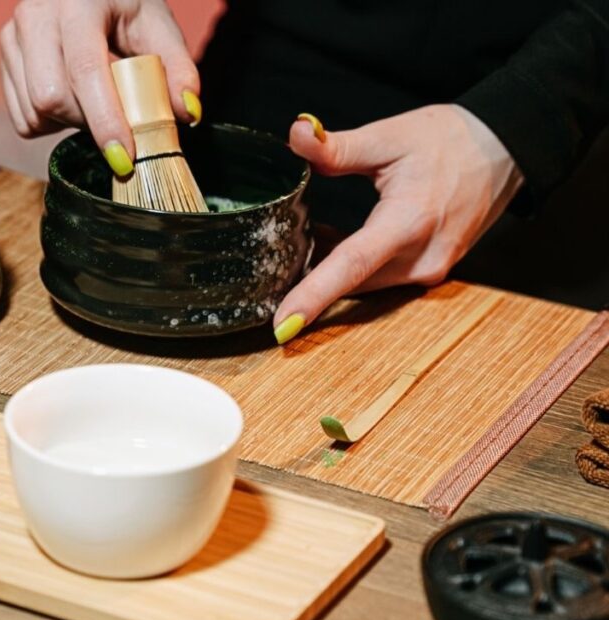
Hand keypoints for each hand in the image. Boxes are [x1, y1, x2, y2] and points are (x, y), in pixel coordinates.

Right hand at [0, 0, 201, 174]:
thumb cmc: (124, 4)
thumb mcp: (157, 25)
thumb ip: (178, 68)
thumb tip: (187, 113)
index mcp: (77, 4)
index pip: (85, 71)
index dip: (104, 119)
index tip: (124, 157)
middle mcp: (36, 16)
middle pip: (51, 98)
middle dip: (86, 121)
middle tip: (114, 114)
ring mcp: (12, 36)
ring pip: (34, 113)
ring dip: (68, 123)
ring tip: (91, 99)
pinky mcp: (4, 57)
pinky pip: (23, 118)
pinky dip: (50, 123)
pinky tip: (70, 98)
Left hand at [272, 105, 523, 344]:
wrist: (505, 149)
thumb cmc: (449, 139)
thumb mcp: (389, 136)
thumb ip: (338, 146)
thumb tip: (297, 134)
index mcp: (409, 221)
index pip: (351, 265)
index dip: (313, 296)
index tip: (283, 325)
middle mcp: (422, 257)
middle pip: (350, 280)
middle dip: (310, 278)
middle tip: (273, 257)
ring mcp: (431, 268)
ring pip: (363, 281)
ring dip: (332, 268)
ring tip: (307, 234)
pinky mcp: (432, 270)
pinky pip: (379, 276)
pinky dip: (354, 265)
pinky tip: (334, 238)